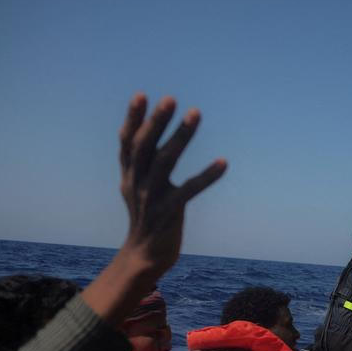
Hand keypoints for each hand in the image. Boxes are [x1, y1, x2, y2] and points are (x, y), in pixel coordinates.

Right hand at [118, 95, 226, 274]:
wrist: (145, 255)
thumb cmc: (146, 213)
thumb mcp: (134, 184)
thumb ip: (137, 157)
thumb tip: (137, 125)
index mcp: (129, 173)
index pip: (128, 141)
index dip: (133, 119)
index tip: (142, 95)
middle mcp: (136, 182)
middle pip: (144, 147)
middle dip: (156, 121)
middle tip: (170, 99)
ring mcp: (151, 197)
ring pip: (165, 162)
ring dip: (181, 136)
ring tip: (195, 113)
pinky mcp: (169, 212)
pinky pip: (189, 190)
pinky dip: (207, 176)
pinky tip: (223, 162)